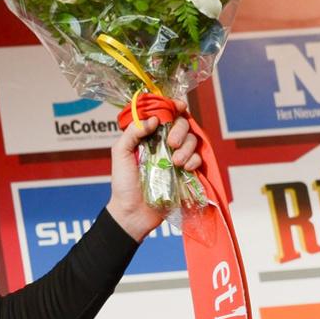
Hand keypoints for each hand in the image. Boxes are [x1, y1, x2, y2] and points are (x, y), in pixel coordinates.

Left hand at [106, 105, 201, 240]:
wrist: (133, 212)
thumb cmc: (123, 183)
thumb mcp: (120, 154)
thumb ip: (132, 133)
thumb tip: (154, 119)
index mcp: (148, 137)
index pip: (164, 116)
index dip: (173, 108)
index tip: (179, 106)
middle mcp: (164, 144)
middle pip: (182, 125)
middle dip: (180, 130)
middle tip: (172, 144)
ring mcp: (177, 157)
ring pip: (193, 140)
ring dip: (187, 148)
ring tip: (176, 162)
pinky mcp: (187, 172)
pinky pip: (199, 159)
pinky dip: (195, 160)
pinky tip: (185, 168)